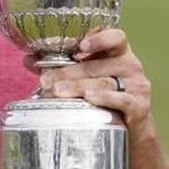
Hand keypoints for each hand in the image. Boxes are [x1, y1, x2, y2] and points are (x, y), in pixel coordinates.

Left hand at [32, 28, 154, 139]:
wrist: (131, 131)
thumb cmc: (105, 97)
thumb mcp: (87, 78)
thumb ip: (61, 66)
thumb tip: (29, 60)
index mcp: (119, 53)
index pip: (116, 37)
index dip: (99, 39)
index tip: (80, 45)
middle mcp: (131, 66)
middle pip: (98, 65)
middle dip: (68, 72)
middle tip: (46, 79)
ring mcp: (137, 86)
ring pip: (104, 82)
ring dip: (78, 86)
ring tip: (57, 91)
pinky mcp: (139, 106)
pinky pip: (121, 99)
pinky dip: (104, 98)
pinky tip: (89, 97)